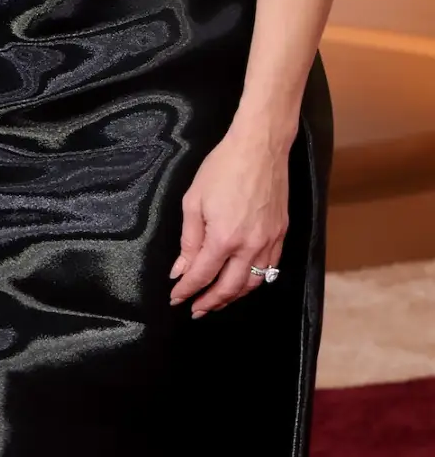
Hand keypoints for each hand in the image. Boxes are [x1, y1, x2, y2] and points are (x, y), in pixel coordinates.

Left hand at [169, 123, 288, 316]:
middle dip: (210, 302)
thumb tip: (181, 270)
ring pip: (252, 284)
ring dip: (233, 297)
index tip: (176, 298)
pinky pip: (268, 270)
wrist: (259, 148)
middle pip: (229, 288)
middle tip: (196, 310)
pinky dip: (254, 282)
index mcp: (224, 238)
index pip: (203, 275)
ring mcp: (269, 243)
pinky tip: (243, 283)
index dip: (188, 290)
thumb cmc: (222, 168)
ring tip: (216, 301)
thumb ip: (189, 240)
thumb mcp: (194, 200)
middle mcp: (250, 247)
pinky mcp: (281, 236)